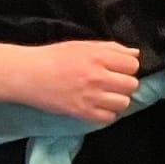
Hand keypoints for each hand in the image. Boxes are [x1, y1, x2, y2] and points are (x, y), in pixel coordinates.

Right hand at [12, 40, 140, 124]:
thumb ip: (112, 48)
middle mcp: (98, 76)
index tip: (119, 69)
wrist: (28, 74)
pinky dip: (107, 114)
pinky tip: (99, 107)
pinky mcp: (81, 112)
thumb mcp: (84, 45)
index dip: (128, 67)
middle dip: (125, 84)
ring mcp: (90, 96)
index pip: (133, 65)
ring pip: (123, 103)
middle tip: (114, 84)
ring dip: (118, 100)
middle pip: (132, 85)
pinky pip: (108, 118)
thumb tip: (135, 54)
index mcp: (99, 57)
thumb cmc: (55, 57)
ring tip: (107, 96)